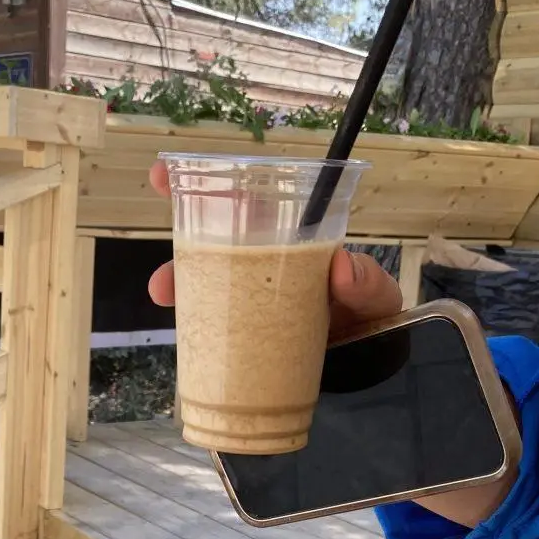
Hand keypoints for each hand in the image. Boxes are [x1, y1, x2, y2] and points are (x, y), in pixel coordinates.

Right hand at [146, 159, 402, 338]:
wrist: (366, 364)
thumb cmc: (369, 317)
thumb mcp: (376, 297)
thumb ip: (366, 283)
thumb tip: (342, 267)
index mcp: (288, 239)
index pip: (245, 202)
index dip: (204, 184)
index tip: (165, 174)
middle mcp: (262, 264)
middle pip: (212, 243)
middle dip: (178, 244)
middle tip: (162, 245)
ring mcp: (250, 301)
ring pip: (205, 284)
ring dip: (180, 286)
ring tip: (165, 293)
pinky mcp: (244, 335)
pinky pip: (212, 327)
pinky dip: (194, 330)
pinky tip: (185, 337)